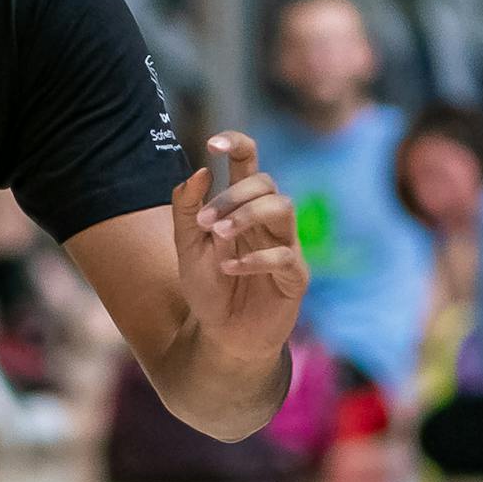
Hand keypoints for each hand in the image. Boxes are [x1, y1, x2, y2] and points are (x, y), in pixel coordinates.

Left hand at [175, 129, 308, 357]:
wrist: (222, 337)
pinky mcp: (295, 278)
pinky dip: (255, 258)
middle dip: (234, 195)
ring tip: (218, 235)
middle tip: (206, 222)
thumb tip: (199, 171)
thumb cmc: (209, 288)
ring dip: (247, 215)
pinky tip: (229, 268)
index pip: (248, 163)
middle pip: (266, 183)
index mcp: (243, 207)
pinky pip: (285, 255)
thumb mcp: (187, 247)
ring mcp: (286, 246)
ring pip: (283, 207)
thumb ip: (187, 210)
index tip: (212, 144)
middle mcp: (268, 221)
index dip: (236, 145)